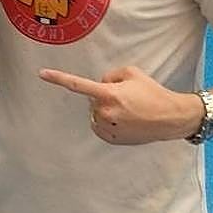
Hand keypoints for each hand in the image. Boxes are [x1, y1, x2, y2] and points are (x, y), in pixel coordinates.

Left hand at [38, 65, 203, 145]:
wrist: (171, 117)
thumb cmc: (152, 92)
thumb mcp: (132, 73)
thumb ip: (109, 75)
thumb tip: (99, 84)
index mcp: (109, 94)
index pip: (78, 85)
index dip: (58, 78)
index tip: (41, 73)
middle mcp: (106, 112)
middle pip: (92, 100)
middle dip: (103, 96)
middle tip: (126, 96)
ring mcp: (109, 128)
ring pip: (95, 114)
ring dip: (105, 110)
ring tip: (128, 110)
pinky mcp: (113, 140)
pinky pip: (100, 127)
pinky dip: (108, 123)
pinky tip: (126, 121)